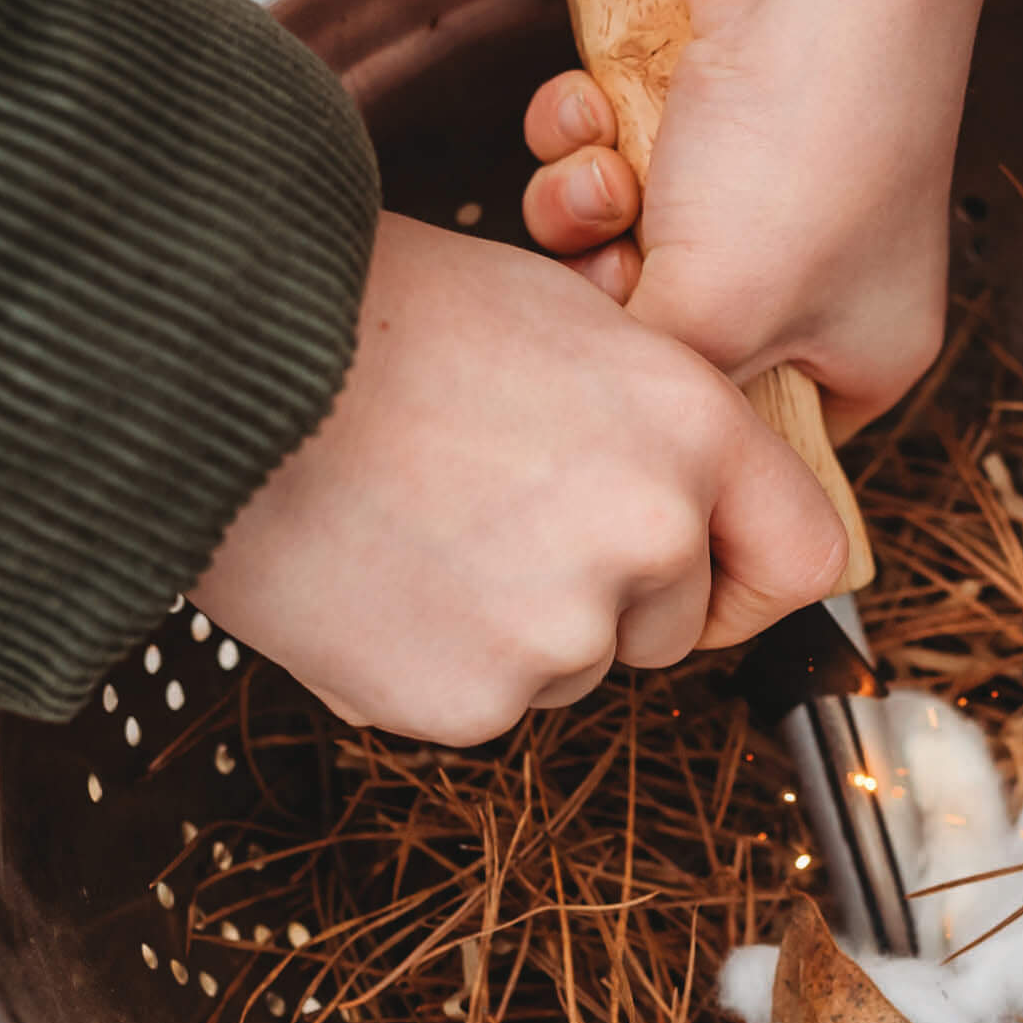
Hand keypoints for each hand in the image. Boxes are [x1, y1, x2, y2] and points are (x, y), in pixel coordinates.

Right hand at [192, 213, 846, 743]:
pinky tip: (375, 579)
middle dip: (609, 595)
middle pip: (673, 623)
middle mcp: (652, 538)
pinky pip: (483, 705)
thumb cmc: (381, 318)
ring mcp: (564, 631)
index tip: (714, 577)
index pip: (808, 557)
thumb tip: (696, 504)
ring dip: (516, 628)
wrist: (215, 365)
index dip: (756, 573)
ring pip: (574, 666)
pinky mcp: (472, 704)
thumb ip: (661, 427)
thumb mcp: (569, 324)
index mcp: (693, 432)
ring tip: (420, 527)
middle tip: (497, 517)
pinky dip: (437, 665)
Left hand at [520, 0, 1015, 436]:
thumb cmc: (808, 148)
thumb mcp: (717, 320)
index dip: (688, 431)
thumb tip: (592, 424)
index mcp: (860, 353)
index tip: (634, 412)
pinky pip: (599, 153)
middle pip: (665, 341)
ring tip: (610, 173)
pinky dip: (582, 131)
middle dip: (614, 297)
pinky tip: (598, 102)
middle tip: (621, 266)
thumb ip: (649, 393)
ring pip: (615, 245)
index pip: (759, 439)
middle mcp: (811, 277)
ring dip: (584, 209)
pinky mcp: (688, 105)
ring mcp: (749, 188)